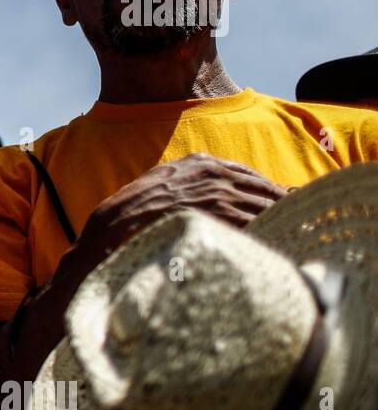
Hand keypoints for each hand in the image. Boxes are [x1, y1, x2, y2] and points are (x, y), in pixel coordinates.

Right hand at [75, 153, 284, 269]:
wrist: (113, 229)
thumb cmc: (136, 215)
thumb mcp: (164, 187)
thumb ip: (194, 185)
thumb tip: (226, 196)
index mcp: (199, 163)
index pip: (247, 174)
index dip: (268, 191)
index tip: (284, 205)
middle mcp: (210, 172)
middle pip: (260, 188)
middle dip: (279, 206)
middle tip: (295, 224)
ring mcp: (213, 192)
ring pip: (260, 204)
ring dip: (277, 221)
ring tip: (289, 238)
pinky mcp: (215, 214)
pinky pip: (252, 221)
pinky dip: (265, 232)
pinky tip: (271, 246)